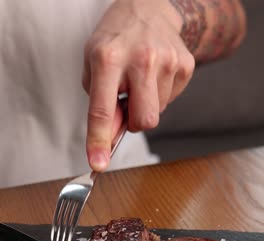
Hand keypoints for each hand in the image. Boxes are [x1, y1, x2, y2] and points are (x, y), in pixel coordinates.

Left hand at [82, 0, 194, 170]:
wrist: (149, 8)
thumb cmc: (116, 40)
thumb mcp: (94, 65)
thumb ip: (100, 104)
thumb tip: (111, 139)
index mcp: (108, 58)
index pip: (102, 111)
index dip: (99, 141)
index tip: (98, 164)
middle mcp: (140, 59)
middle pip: (143, 121)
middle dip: (135, 122)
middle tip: (128, 103)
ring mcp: (167, 61)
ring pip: (157, 113)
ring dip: (146, 105)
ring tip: (141, 80)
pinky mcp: (185, 65)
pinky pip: (170, 100)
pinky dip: (160, 95)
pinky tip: (154, 75)